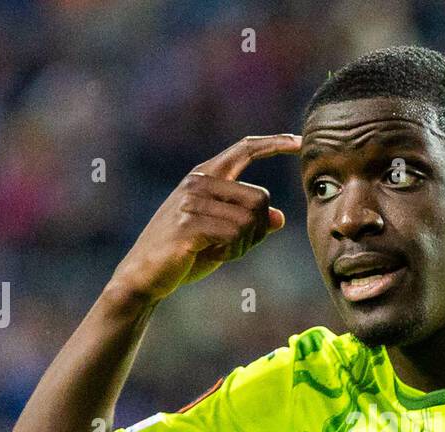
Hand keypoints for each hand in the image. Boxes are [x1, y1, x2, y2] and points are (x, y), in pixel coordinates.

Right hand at [112, 133, 301, 300]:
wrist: (144, 275)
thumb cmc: (185, 254)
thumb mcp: (223, 236)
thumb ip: (249, 223)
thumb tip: (279, 218)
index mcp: (205, 176)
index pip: (244, 149)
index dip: (274, 144)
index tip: (300, 143)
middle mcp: (198, 182)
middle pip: (260, 198)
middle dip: (258, 230)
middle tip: (235, 247)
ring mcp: (191, 202)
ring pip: (250, 220)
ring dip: (243, 245)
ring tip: (219, 252)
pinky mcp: (188, 225)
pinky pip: (234, 235)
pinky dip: (231, 252)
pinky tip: (210, 255)